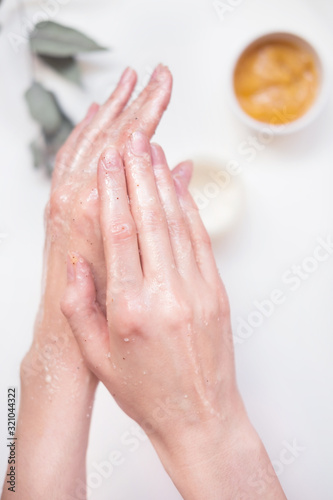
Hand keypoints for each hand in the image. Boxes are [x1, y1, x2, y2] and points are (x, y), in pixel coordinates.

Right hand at [61, 132, 284, 498]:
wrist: (199, 416)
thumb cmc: (148, 391)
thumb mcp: (99, 356)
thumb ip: (81, 307)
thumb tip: (77, 262)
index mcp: (131, 309)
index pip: (120, 235)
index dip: (114, 193)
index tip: (110, 165)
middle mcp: (166, 295)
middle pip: (152, 219)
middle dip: (140, 174)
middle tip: (133, 141)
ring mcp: (197, 291)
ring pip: (179, 224)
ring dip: (165, 184)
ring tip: (155, 153)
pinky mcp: (217, 292)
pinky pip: (202, 241)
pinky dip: (190, 210)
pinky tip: (180, 189)